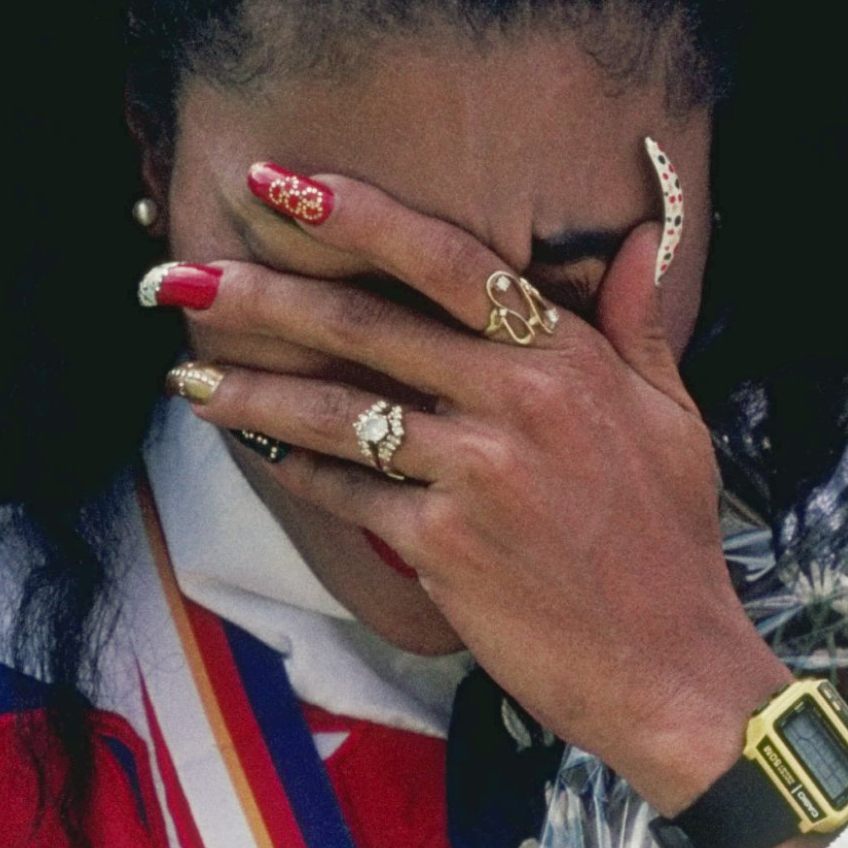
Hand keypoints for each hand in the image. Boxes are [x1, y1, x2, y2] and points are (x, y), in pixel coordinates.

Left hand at [158, 170, 786, 812]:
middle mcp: (516, 403)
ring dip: (248, 388)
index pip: (447, 260)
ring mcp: (475, 475)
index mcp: (568, 358)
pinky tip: (250, 448)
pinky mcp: (440, 546)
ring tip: (184, 373)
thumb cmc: (671, 544)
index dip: (358, 213)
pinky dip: (293, 469)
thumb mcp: (672, 417)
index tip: (282, 180)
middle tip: (176, 275)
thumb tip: (644, 233)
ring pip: (335, 411)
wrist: (671, 668)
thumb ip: (638, 321)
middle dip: (258, 293)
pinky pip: (346, 493)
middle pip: (365, 325)